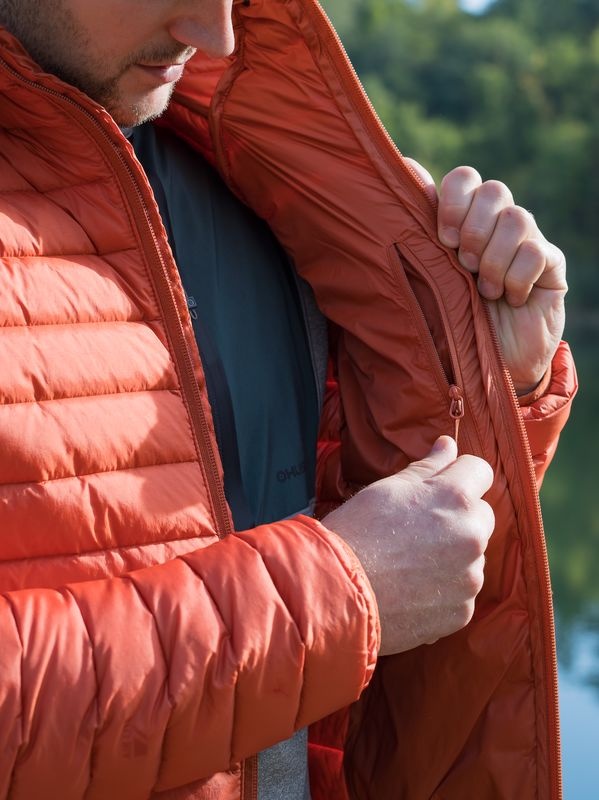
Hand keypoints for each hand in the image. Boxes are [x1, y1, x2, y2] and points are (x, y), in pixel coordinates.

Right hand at [322, 436, 494, 654]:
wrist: (335, 591)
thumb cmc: (357, 532)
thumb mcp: (389, 489)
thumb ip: (428, 467)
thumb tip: (449, 446)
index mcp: (455, 497)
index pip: (480, 471)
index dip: (459, 474)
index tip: (439, 486)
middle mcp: (471, 535)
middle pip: (482, 515)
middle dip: (459, 516)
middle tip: (419, 527)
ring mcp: (469, 577)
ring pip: (473, 555)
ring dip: (453, 554)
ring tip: (410, 562)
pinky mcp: (462, 611)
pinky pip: (462, 591)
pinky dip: (445, 589)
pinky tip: (412, 587)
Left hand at [407, 160, 566, 394]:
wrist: (484, 369)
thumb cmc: (448, 324)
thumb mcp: (425, 281)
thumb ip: (417, 234)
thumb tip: (406, 172)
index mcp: (462, 223)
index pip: (464, 179)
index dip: (453, 200)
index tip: (442, 238)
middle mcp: (496, 226)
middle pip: (493, 191)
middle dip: (473, 230)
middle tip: (463, 266)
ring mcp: (527, 242)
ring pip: (516, 218)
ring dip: (494, 260)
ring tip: (485, 293)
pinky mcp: (551, 265)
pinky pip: (537, 252)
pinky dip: (517, 279)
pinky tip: (511, 299)